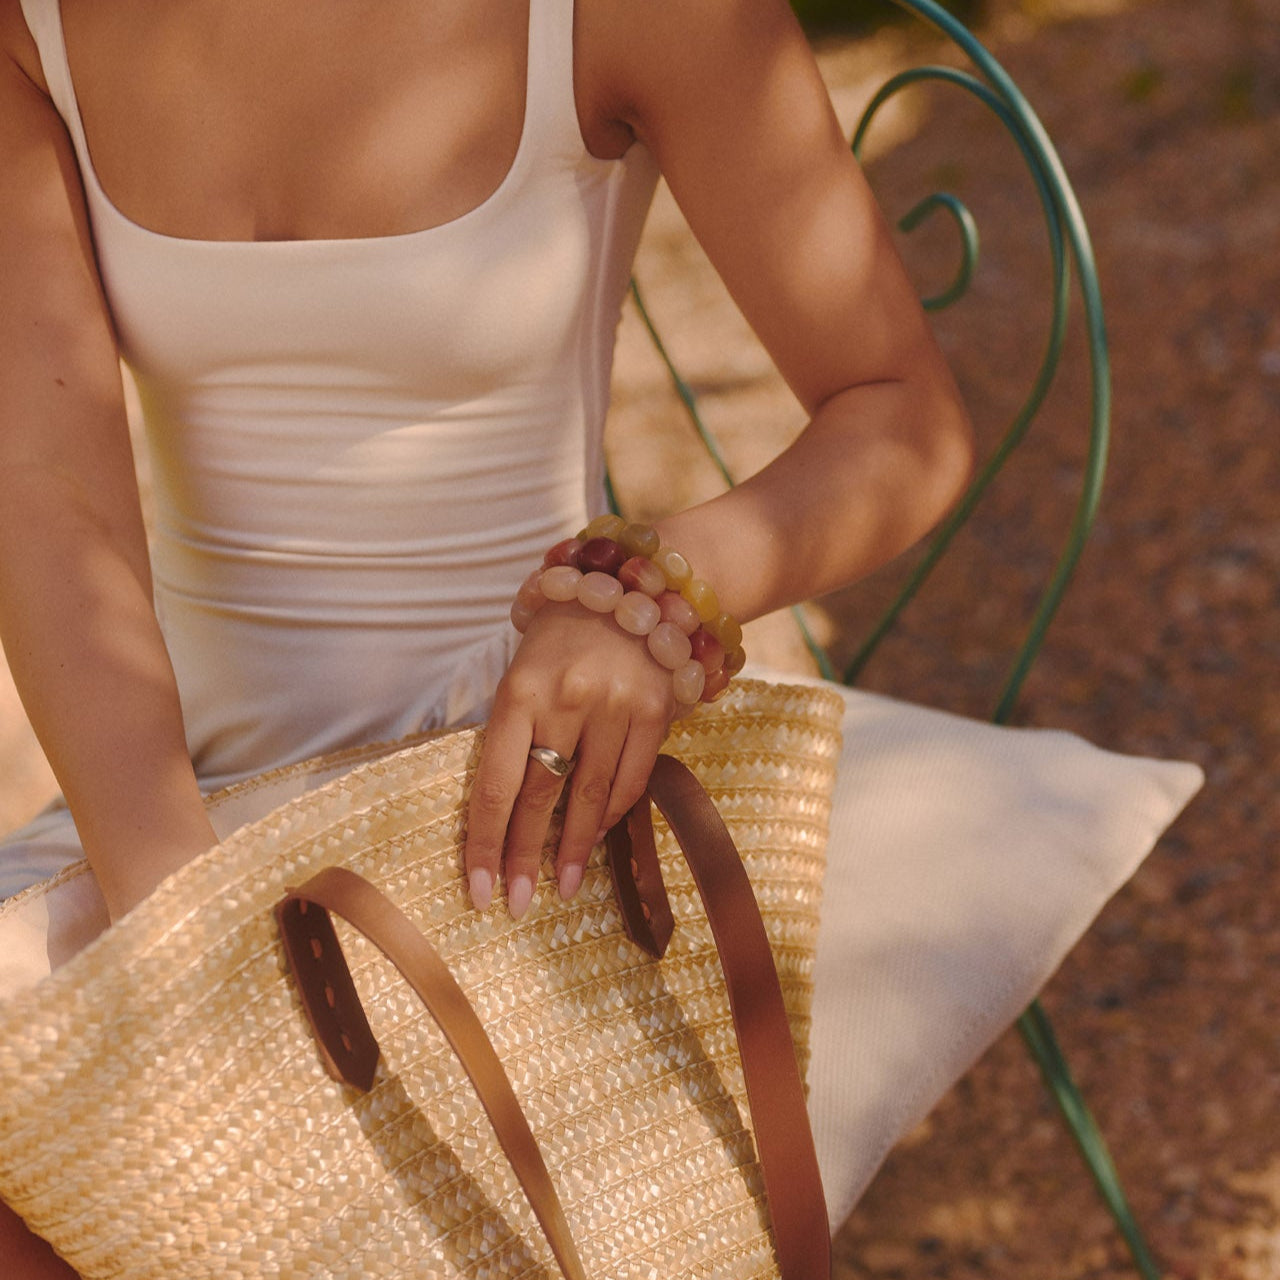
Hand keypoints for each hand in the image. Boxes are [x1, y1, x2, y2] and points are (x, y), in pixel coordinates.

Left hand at [463, 601, 674, 917]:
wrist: (635, 584)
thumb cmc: (563, 632)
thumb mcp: (522, 667)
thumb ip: (512, 727)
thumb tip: (498, 803)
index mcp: (519, 689)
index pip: (495, 782)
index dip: (485, 842)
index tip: (479, 889)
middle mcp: (567, 700)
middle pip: (539, 797)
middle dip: (524, 857)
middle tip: (514, 903)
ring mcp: (616, 706)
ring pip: (590, 796)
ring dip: (575, 849)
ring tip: (564, 889)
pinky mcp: (657, 711)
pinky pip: (632, 778)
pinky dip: (613, 813)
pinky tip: (599, 836)